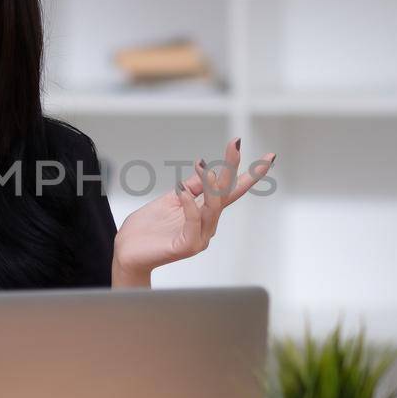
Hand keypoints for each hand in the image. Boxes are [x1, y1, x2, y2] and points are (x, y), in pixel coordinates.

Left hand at [111, 137, 275, 285]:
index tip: (269, 157)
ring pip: (213, 207)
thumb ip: (190, 188)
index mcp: (204, 213)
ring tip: (203, 167)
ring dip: (210, 185)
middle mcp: (207, 226)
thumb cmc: (146, 229)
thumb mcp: (170, 199)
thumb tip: (206, 169)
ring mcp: (199, 237)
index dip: (249, 174)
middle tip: (237, 145)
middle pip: (226, 194)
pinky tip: (182, 190)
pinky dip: (190, 204)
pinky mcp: (186, 246)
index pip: (231, 190)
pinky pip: (193, 221)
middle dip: (232, 167)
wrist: (127, 252)